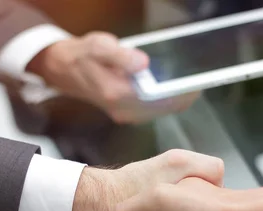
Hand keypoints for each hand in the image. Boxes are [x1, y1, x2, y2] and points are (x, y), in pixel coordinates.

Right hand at [27, 32, 199, 123]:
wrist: (64, 70)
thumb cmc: (82, 56)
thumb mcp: (99, 46)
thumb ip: (121, 55)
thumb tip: (143, 63)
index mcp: (117, 93)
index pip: (157, 99)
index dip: (179, 93)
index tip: (195, 84)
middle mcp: (122, 109)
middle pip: (162, 109)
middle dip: (182, 97)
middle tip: (198, 83)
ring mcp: (124, 113)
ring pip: (159, 112)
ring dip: (175, 100)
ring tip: (189, 85)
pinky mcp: (126, 112)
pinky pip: (152, 110)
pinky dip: (165, 101)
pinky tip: (173, 89)